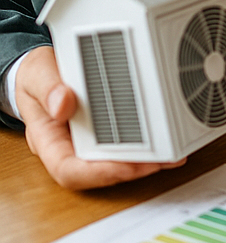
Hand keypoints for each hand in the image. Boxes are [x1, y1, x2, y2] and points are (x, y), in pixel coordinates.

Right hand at [16, 46, 184, 189]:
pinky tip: (167, 138)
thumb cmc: (38, 76)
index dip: (99, 173)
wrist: (43, 69)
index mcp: (49, 140)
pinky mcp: (107, 127)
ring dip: (145, 160)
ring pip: (117, 160)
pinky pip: (127, 141)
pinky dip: (148, 143)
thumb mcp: (37, 74)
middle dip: (132, 169)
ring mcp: (90, 138)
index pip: (69, 170)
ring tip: (171, 152)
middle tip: (161, 159)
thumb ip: (47, 88)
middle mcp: (71, 145)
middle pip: (100, 170)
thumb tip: (64, 104)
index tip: (126, 165)